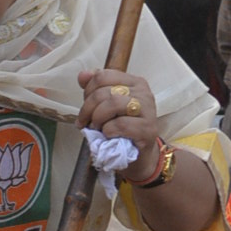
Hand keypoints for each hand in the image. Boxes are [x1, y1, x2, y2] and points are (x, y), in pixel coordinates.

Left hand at [78, 68, 160, 182]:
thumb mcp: (105, 106)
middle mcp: (143, 92)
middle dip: (88, 109)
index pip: (103, 75)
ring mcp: (148, 110)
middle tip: (85, 122)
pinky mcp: (148, 129)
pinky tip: (108, 135)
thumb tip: (82, 75)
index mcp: (134, 82)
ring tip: (97, 128)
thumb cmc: (121, 130)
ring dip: (98, 119)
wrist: (138, 156)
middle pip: (105, 91)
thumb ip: (95, 89)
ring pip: (113, 104)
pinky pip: (120, 124)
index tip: (85, 108)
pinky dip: (108, 131)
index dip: (88, 92)